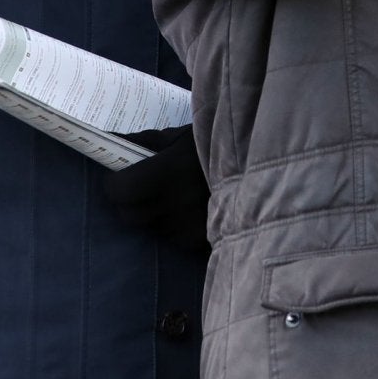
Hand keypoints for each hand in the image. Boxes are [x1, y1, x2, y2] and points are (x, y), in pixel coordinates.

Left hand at [101, 126, 210, 251]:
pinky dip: (176, 227)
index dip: (115, 184)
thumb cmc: (221, 143)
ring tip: (174, 196)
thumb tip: (110, 140)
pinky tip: (192, 210)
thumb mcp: (183, 135)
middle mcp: (178, 204)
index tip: (119, 175)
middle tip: (143, 187)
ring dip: (155, 215)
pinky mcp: (205, 243)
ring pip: (153, 228)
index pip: (120, 191)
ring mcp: (192, 228)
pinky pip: (176, 238)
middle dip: (130, 202)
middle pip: (131, 216)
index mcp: (170, 172)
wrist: (268, 164)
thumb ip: (146, 141)